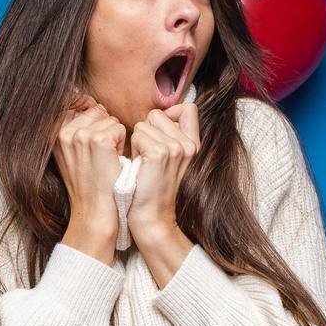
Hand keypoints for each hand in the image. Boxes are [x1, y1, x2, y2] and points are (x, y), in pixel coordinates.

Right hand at [53, 92, 126, 243]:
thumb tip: (86, 100)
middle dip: (104, 128)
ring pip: (109, 119)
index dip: (93, 121)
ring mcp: (81, 135)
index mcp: (54, 133)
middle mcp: (64, 132)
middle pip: (96, 110)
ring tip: (106, 160)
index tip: (93, 146)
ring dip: (114, 137)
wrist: (94, 211)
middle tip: (99, 156)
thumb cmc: (88, 184)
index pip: (78, 105)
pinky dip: (122, 144)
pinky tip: (114, 161)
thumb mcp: (71, 154)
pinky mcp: (99, 141)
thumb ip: (74, 128)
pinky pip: (119, 128)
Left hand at [126, 101, 199, 244]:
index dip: (168, 114)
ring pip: (144, 124)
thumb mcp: (168, 160)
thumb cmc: (151, 188)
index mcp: (193, 144)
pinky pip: (137, 135)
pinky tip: (137, 166)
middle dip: (146, 131)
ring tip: (142, 164)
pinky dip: (132, 149)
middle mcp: (188, 144)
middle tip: (147, 157)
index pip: (188, 108)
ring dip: (137, 142)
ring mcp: (176, 148)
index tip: (158, 132)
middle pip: (157, 114)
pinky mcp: (160, 153)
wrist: (151, 217)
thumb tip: (157, 115)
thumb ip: (170, 136)